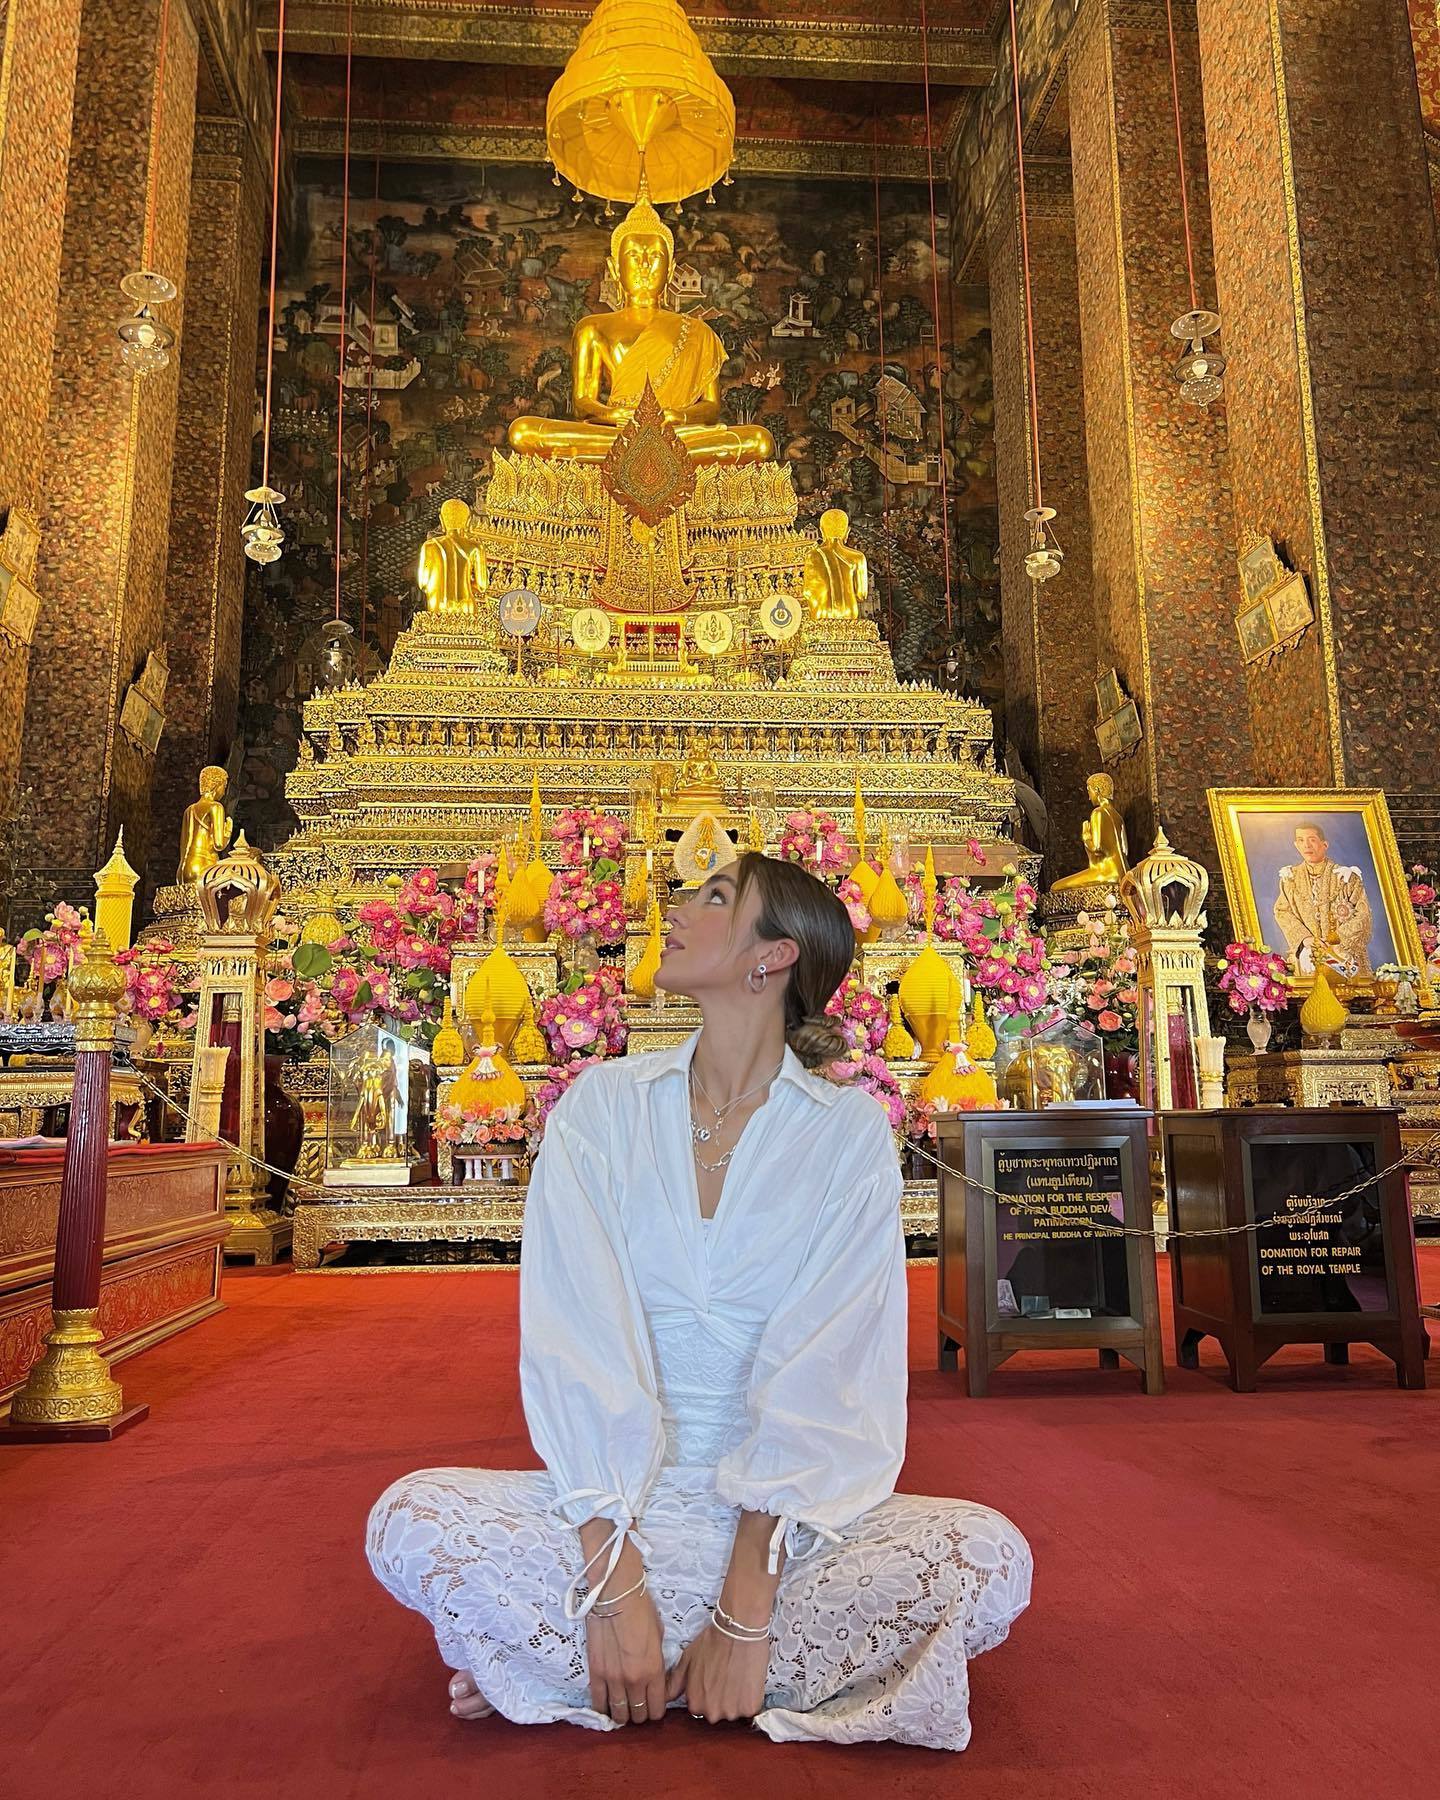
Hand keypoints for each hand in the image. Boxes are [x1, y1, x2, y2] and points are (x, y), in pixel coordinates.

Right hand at [583, 1592, 666, 1726]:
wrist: (616, 1596)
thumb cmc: (642, 1610)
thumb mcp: (659, 1637)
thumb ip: (656, 1662)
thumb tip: (654, 1675)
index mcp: (654, 1671)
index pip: (657, 1709)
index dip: (656, 1710)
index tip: (653, 1705)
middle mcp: (634, 1681)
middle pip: (638, 1715)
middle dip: (639, 1714)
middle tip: (637, 1705)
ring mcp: (613, 1679)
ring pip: (618, 1714)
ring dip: (622, 1714)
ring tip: (622, 1707)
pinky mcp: (595, 1673)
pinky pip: (598, 1703)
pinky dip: (603, 1709)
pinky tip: (606, 1706)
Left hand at [666, 1622, 769, 1724]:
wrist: (738, 1630)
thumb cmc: (713, 1641)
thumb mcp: (687, 1659)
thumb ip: (675, 1682)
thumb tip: (666, 1697)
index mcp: (695, 1703)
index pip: (700, 1707)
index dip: (707, 1692)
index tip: (712, 1679)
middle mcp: (712, 1712)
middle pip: (718, 1711)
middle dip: (721, 1698)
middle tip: (726, 1676)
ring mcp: (732, 1711)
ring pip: (734, 1711)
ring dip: (737, 1699)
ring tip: (737, 1676)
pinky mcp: (750, 1707)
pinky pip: (750, 1708)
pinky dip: (750, 1697)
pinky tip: (747, 1679)